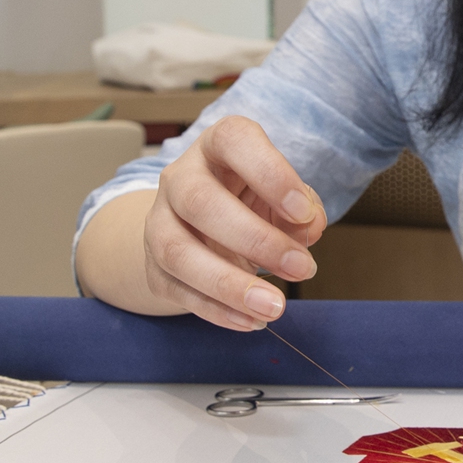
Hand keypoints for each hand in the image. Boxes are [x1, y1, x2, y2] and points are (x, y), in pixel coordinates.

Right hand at [141, 116, 325, 329]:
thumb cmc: (252, 199)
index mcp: (217, 145)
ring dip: (229, 285)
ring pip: (177, 251)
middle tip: (301, 269)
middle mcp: (180, 177)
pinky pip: (177, 290)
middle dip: (255, 240)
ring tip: (275, 307)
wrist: (199, 222)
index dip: (270, 174)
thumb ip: (302, 209)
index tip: (303, 212)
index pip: (234, 142)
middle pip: (200, 201)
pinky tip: (252, 320)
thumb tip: (309, 229)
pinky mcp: (154, 265)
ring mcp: (159, 221)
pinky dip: (217, 311)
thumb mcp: (284, 195)